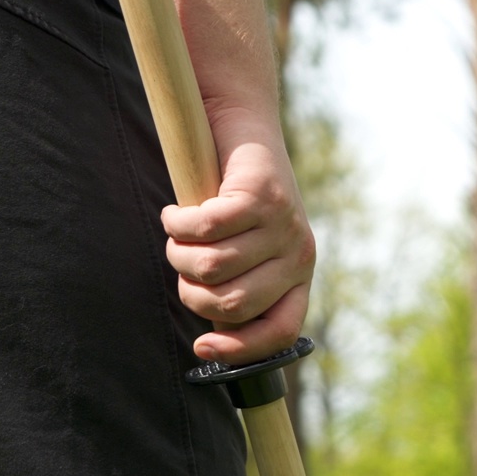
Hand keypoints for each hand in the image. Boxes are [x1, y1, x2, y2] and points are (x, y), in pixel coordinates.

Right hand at [161, 113, 314, 365]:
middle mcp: (299, 255)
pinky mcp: (261, 195)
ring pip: (211, 267)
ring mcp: (284, 225)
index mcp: (298, 277)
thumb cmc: (233, 198)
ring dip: (178, 252)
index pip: (281, 332)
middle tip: (182, 261)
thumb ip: (236, 287)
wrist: (242, 126)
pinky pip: (205, 229)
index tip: (202, 348)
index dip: (241, 350)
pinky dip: (178, 222)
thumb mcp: (246, 250)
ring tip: (179, 232)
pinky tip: (177, 211)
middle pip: (231, 305)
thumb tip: (212, 340)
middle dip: (191, 290)